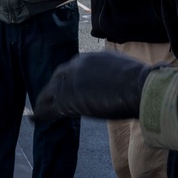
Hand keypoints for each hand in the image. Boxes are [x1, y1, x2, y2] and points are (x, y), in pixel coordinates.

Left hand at [32, 50, 152, 121]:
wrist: (140, 87)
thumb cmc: (142, 81)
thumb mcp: (126, 70)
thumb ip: (118, 72)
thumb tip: (133, 74)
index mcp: (91, 58)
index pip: (73, 69)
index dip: (68, 80)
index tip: (66, 88)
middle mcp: (77, 65)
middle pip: (58, 78)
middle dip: (52, 89)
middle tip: (47, 99)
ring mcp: (70, 81)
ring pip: (50, 93)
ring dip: (44, 102)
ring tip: (38, 111)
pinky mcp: (67, 99)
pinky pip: (48, 107)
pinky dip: (40, 114)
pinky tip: (34, 119)